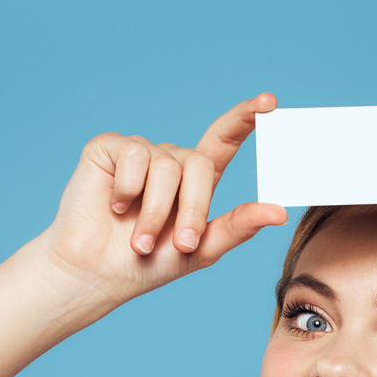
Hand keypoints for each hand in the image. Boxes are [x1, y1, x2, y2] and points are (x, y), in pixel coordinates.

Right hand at [38, 93, 286, 305]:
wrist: (96, 273)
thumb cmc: (146, 265)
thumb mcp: (201, 250)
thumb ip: (238, 227)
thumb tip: (279, 211)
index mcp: (194, 180)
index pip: (224, 140)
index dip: (245, 118)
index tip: (270, 103)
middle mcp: (169, 160)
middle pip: (199, 164)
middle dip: (194, 208)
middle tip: (182, 245)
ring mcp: (139, 151)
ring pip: (166, 165)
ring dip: (156, 212)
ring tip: (140, 240)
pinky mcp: (109, 148)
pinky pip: (134, 156)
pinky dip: (128, 189)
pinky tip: (115, 207)